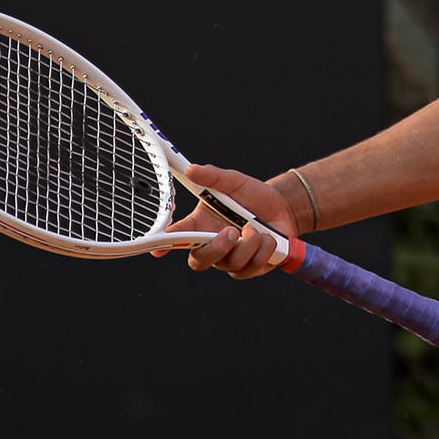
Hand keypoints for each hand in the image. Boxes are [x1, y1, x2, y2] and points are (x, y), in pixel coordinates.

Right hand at [156, 164, 298, 279]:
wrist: (282, 207)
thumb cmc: (252, 196)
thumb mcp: (233, 182)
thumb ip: (213, 177)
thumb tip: (191, 169)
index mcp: (200, 225)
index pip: (176, 238)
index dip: (163, 246)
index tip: (157, 251)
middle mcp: (212, 245)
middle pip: (199, 261)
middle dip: (216, 249)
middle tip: (232, 231)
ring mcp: (230, 259)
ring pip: (230, 264)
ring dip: (249, 244)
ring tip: (256, 228)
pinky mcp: (250, 268)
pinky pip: (252, 267)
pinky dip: (264, 249)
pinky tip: (268, 237)